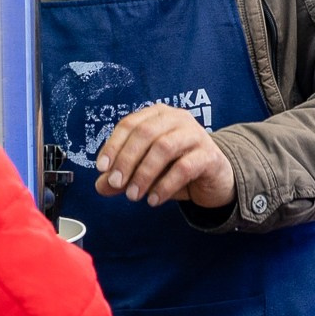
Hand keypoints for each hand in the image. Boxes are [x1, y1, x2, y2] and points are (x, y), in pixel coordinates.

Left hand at [94, 105, 233, 209]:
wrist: (214, 179)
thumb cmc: (176, 168)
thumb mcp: (145, 172)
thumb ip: (123, 176)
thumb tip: (101, 186)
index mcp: (157, 115)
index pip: (130, 124)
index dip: (113, 145)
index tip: (102, 168)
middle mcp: (177, 118)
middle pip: (145, 133)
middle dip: (127, 160)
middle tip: (116, 184)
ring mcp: (195, 134)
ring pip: (164, 147)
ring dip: (144, 173)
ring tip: (133, 196)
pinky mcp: (209, 154)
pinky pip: (184, 167)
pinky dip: (165, 185)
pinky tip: (153, 200)